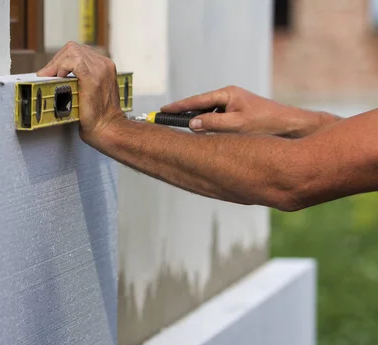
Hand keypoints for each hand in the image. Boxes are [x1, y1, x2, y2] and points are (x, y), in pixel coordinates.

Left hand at [36, 42, 124, 143]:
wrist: (108, 129)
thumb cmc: (99, 117)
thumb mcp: (91, 92)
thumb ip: (81, 80)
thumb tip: (59, 76)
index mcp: (104, 67)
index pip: (79, 52)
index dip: (61, 60)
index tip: (51, 72)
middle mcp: (104, 64)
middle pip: (73, 48)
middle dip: (56, 60)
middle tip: (46, 74)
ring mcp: (100, 69)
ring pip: (72, 51)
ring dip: (56, 63)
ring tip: (49, 76)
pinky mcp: (93, 77)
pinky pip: (73, 61)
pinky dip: (61, 67)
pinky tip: (58, 78)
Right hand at [161, 86, 334, 136]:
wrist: (291, 126)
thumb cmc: (266, 122)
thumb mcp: (236, 125)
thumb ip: (212, 124)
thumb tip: (191, 124)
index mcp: (227, 94)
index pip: (196, 101)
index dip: (177, 107)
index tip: (162, 111)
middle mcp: (229, 97)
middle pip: (200, 108)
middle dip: (185, 116)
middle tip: (166, 123)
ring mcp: (234, 106)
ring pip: (208, 117)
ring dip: (199, 126)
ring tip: (184, 136)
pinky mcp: (238, 116)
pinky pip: (217, 122)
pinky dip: (210, 130)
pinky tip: (206, 140)